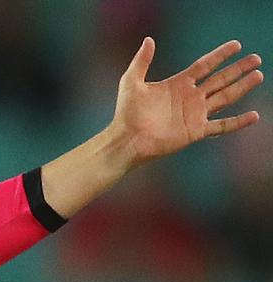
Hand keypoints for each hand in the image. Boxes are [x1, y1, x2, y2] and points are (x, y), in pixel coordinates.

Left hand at [112, 38, 262, 167]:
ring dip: (242, 87)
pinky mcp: (196, 131)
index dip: (220, 55)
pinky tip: (254, 116)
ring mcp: (195, 114)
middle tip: (256, 58)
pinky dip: (238, 122)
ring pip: (225, 98)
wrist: (127, 139)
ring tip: (258, 76)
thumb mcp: (131, 81)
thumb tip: (149, 39)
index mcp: (178, 84)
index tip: (236, 45)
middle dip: (238, 69)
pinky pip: (222, 126)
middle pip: (220, 79)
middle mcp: (190, 97)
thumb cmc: (126, 112)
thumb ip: (142, 60)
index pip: (204, 65)